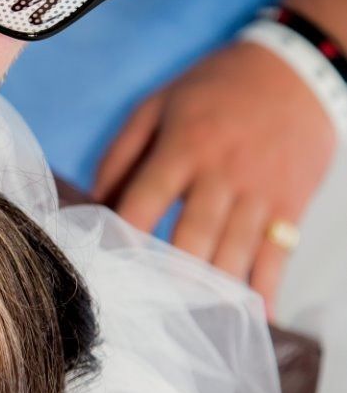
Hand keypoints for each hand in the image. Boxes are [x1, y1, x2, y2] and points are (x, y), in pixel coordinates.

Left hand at [94, 40, 337, 314]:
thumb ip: (122, 153)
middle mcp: (222, 174)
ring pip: (232, 256)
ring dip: (209, 293)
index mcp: (184, 146)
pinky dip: (264, 291)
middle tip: (144, 306)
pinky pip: (276, 258)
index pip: (144, 202)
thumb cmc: (218, 87)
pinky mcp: (290, 206)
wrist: (298, 70)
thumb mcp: (160, 103)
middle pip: (190, 240)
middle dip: (166, 277)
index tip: (104, 264)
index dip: (121, 237)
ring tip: (185, 322)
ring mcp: (260, 194)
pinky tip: (251, 317)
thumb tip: (94, 203)